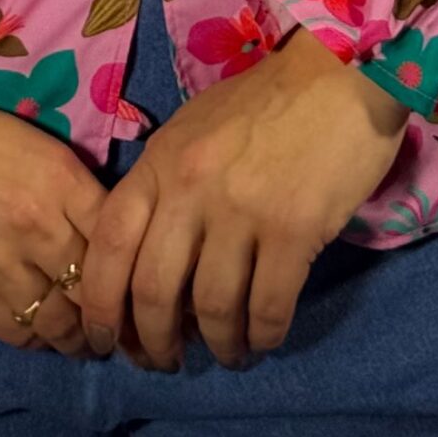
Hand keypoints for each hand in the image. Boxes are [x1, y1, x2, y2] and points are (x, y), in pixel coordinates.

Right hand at [0, 56, 111, 357]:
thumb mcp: (28, 146)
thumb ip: (66, 191)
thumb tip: (97, 235)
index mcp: (60, 178)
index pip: (119, 242)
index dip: (131, 270)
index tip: (134, 284)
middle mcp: (38, 225)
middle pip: (96, 290)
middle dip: (111, 314)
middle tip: (115, 325)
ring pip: (60, 322)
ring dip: (75, 336)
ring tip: (80, 340)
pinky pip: (16, 333)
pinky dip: (36, 339)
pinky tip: (40, 335)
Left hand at [76, 29, 410, 372]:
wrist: (337, 73)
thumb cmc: (262, 102)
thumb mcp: (193, 130)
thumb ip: (165, 184)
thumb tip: (151, 260)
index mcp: (159, 162)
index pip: (108, 245)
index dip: (100, 305)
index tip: (106, 341)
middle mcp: (190, 188)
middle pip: (152, 291)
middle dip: (152, 343)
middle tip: (164, 363)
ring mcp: (241, 211)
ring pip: (211, 308)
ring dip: (216, 346)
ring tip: (226, 354)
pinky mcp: (293, 230)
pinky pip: (267, 307)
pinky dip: (262, 336)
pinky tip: (264, 340)